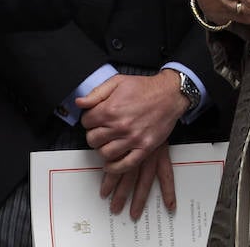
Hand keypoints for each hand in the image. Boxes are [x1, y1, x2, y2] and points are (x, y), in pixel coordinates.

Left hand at [77, 71, 184, 215]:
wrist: (170, 94)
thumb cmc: (144, 87)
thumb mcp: (117, 81)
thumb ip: (96, 93)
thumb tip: (80, 102)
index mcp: (110, 109)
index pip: (86, 122)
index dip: (89, 120)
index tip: (94, 119)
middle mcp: (120, 126)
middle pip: (93, 140)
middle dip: (94, 135)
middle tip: (101, 131)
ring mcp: (132, 139)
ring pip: (105, 153)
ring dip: (102, 149)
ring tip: (107, 143)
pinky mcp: (144, 148)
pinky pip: (125, 165)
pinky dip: (114, 168)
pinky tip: (110, 164)